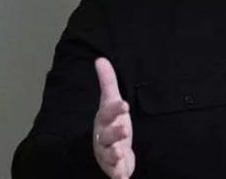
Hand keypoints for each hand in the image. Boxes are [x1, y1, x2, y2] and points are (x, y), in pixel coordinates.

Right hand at [93, 58, 134, 177]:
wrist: (102, 152)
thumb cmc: (109, 124)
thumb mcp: (110, 103)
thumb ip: (107, 82)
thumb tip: (100, 59)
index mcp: (104, 121)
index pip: (108, 113)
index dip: (115, 109)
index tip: (125, 104)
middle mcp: (104, 137)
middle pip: (107, 135)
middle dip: (115, 133)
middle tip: (125, 129)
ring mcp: (108, 154)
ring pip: (110, 155)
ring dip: (115, 155)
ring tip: (121, 154)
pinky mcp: (114, 168)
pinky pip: (115, 173)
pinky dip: (118, 175)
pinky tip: (123, 178)